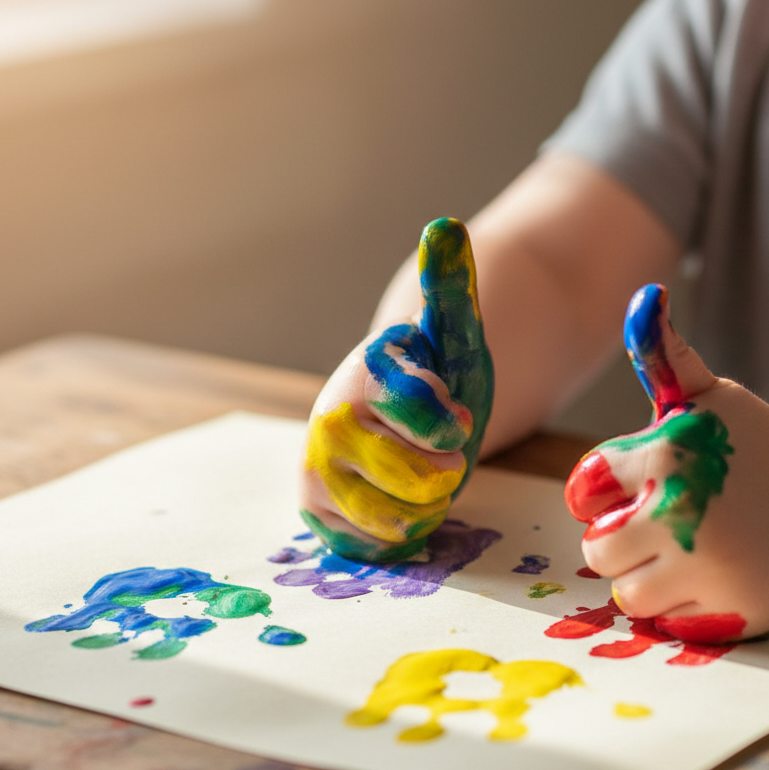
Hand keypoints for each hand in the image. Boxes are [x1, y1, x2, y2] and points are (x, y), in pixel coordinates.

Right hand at [300, 218, 493, 560]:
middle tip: (435, 451)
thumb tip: (446, 225)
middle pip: (422, 478)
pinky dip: (402, 530)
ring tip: (416, 473)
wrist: (395, 423)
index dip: (452, 424)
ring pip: (402, 517)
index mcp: (364, 374)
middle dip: (444, 470)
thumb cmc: (433, 378)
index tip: (450, 415)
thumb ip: (451, 287)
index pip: (432, 418)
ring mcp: (316, 470)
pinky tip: (396, 500)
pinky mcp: (316, 513)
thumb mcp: (451, 333)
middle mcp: (329, 420)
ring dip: (427, 502)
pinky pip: (380, 544)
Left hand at [564, 285, 768, 641]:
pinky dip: (684, 604)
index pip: (583, 492)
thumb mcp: (712, 398)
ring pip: (629, 592)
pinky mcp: (734, 612)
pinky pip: (669, 620)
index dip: (606, 493)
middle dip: (620, 539)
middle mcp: (685, 510)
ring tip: (687, 551)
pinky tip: (715, 574)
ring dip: (647, 576)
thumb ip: (664, 357)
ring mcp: (712, 567)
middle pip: (598, 549)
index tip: (637, 487)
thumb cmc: (759, 444)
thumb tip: (644, 297)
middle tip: (662, 524)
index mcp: (667, 454)